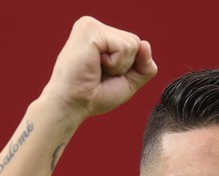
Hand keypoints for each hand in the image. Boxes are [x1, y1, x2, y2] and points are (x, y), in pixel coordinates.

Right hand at [41, 16, 157, 122]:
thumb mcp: (128, 82)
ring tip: (97, 70)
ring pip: (132, 44)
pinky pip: (123, 47)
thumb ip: (144, 65)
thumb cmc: (94, 96)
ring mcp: (91, 26)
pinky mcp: (90, 30)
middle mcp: (94, 27)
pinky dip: (115, 64)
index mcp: (100, 37)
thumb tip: (146, 43)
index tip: (104, 75)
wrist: (73, 106)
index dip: (128, 67)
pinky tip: (95, 65)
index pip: (135, 45)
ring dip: (119, 66)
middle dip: (125, 66)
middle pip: (136, 43)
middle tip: (100, 73)